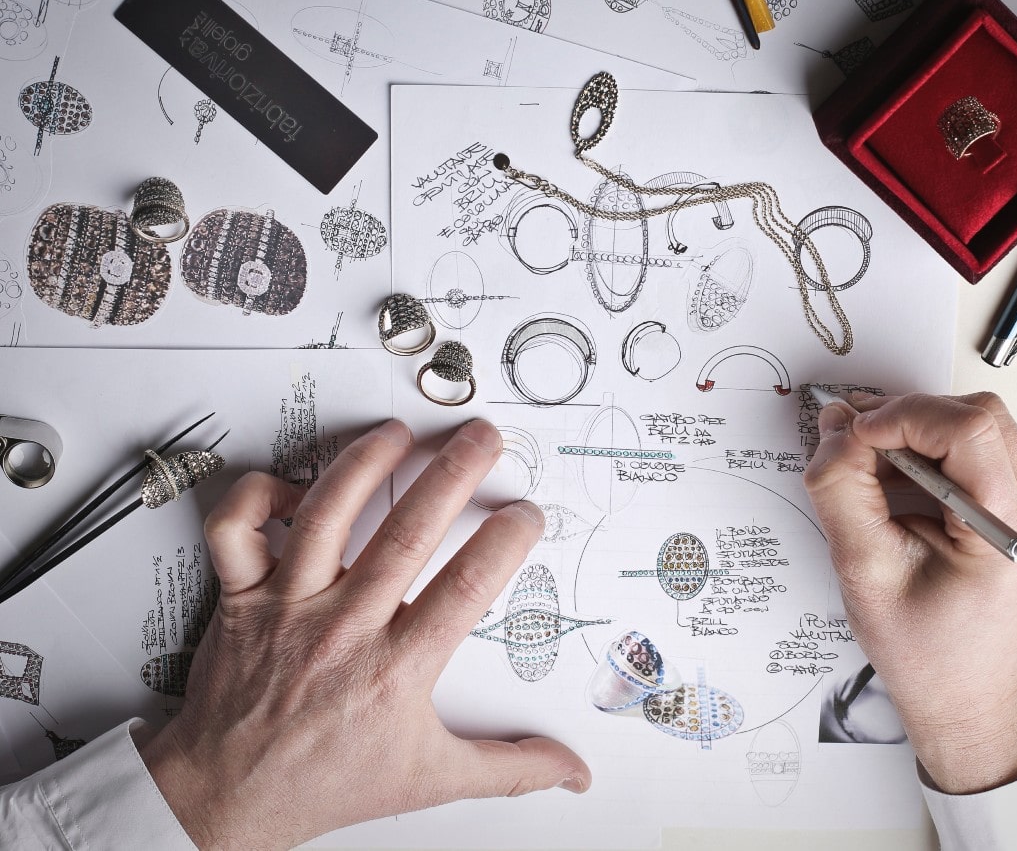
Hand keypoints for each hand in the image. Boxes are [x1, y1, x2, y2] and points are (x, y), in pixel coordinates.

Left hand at [136, 419, 589, 848]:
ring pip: (325, 515)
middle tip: (482, 438)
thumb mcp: (431, 778)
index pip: (467, 587)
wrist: (231, 796)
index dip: (504, 541)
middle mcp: (344, 628)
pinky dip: (256, 495)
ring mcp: (289, 606)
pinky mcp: (241, 598)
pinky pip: (236, 529)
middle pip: (407, 533)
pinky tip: (296, 485)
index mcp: (396, 668)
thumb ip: (509, 768)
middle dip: (453, 473)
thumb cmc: (328, 780)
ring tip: (399, 434)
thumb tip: (570, 769)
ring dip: (365, 464)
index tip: (526, 514)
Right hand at [803, 392, 1016, 793]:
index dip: (905, 416)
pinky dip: (933, 449)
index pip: (970, 432)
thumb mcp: (865, 571)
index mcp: (1012, 538)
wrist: (967, 692)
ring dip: (919, 430)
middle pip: (979, 417)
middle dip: (908, 417)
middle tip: (855, 440)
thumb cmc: (926, 651)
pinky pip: (982, 449)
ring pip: (980, 425)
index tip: (857, 432)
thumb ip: (843, 493)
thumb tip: (836, 430)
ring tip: (874, 463)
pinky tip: (901, 478)